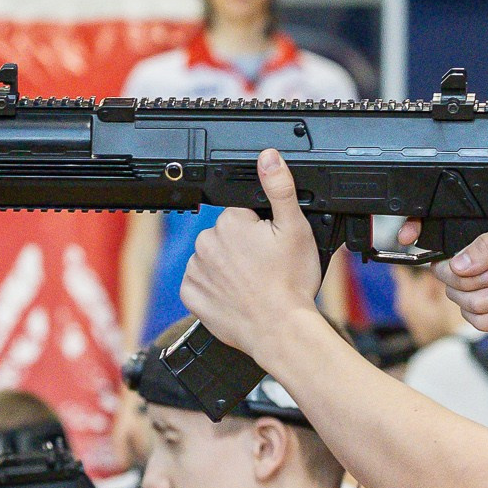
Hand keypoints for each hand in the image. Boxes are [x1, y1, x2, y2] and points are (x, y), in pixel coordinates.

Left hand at [178, 149, 324, 355]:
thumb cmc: (290, 284)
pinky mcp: (191, 295)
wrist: (279, 330)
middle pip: (226, 235)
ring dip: (227, 267)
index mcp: (230, 221)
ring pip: (212, 259)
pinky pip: (200, 284)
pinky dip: (214, 288)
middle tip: (265, 266)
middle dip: (242, 246)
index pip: (242, 213)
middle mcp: (206, 242)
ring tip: (253, 284)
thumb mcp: (296, 228)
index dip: (260, 228)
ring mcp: (195, 270)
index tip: (271, 246)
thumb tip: (268, 156)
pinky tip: (235, 295)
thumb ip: (279, 188)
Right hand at [401, 219, 487, 344]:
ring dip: (484, 303)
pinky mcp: (487, 309)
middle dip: (472, 282)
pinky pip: (469, 320)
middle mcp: (481, 257)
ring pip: (456, 298)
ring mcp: (483, 284)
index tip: (409, 237)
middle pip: (445, 270)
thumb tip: (460, 262)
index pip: (447, 228)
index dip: (422, 232)